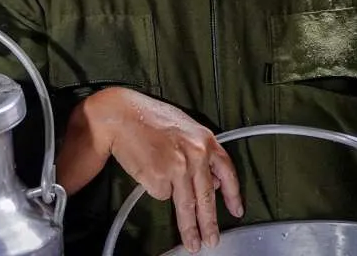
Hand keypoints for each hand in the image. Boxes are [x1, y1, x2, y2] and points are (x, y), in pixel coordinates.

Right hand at [58, 87, 242, 253]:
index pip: (227, 171)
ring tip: (192, 242)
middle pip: (206, 197)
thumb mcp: (184, 127)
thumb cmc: (148, 117)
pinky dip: (156, 190)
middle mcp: (196, 155)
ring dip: (190, 228)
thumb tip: (211, 180)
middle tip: (212, 240)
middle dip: (210, 223)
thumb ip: (199, 151)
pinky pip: (161, 195)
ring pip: (187, 205)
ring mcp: (178, 168)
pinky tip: (148, 173)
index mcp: (205, 140)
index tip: (236, 210)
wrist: (120, 114)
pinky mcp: (159, 178)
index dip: (233, 194)